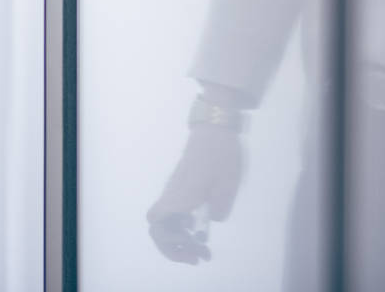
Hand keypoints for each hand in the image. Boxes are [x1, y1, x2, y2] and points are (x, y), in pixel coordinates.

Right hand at [146, 123, 244, 263]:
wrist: (213, 129)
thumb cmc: (219, 154)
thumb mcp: (227, 182)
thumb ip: (219, 206)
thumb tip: (212, 220)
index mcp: (181, 196)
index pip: (157, 224)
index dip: (170, 243)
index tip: (192, 246)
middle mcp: (173, 195)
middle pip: (158, 229)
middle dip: (175, 248)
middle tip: (199, 255)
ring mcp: (175, 191)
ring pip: (167, 223)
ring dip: (181, 240)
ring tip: (203, 248)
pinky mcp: (181, 188)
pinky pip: (175, 214)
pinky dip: (184, 228)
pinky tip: (202, 228)